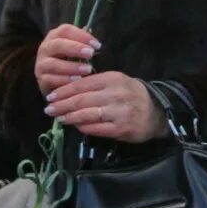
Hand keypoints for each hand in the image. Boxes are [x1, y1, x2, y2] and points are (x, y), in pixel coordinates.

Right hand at [34, 24, 100, 96]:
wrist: (57, 83)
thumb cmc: (70, 61)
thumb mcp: (76, 50)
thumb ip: (83, 42)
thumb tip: (92, 33)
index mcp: (55, 36)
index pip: (66, 30)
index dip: (82, 36)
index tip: (96, 45)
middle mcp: (45, 48)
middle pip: (58, 44)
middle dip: (75, 48)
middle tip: (91, 53)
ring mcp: (41, 64)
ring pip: (54, 64)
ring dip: (72, 66)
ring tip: (88, 69)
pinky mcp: (42, 79)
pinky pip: (51, 79)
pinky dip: (65, 80)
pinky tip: (77, 80)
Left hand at [44, 72, 167, 142]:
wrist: (157, 112)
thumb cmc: (132, 95)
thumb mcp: (116, 82)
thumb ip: (95, 85)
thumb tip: (68, 92)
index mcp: (112, 79)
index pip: (81, 84)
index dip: (63, 91)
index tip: (50, 96)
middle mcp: (115, 94)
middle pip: (81, 100)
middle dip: (62, 105)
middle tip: (49, 109)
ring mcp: (119, 112)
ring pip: (86, 114)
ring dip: (69, 117)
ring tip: (59, 118)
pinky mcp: (121, 128)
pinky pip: (96, 129)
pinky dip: (83, 127)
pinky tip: (76, 126)